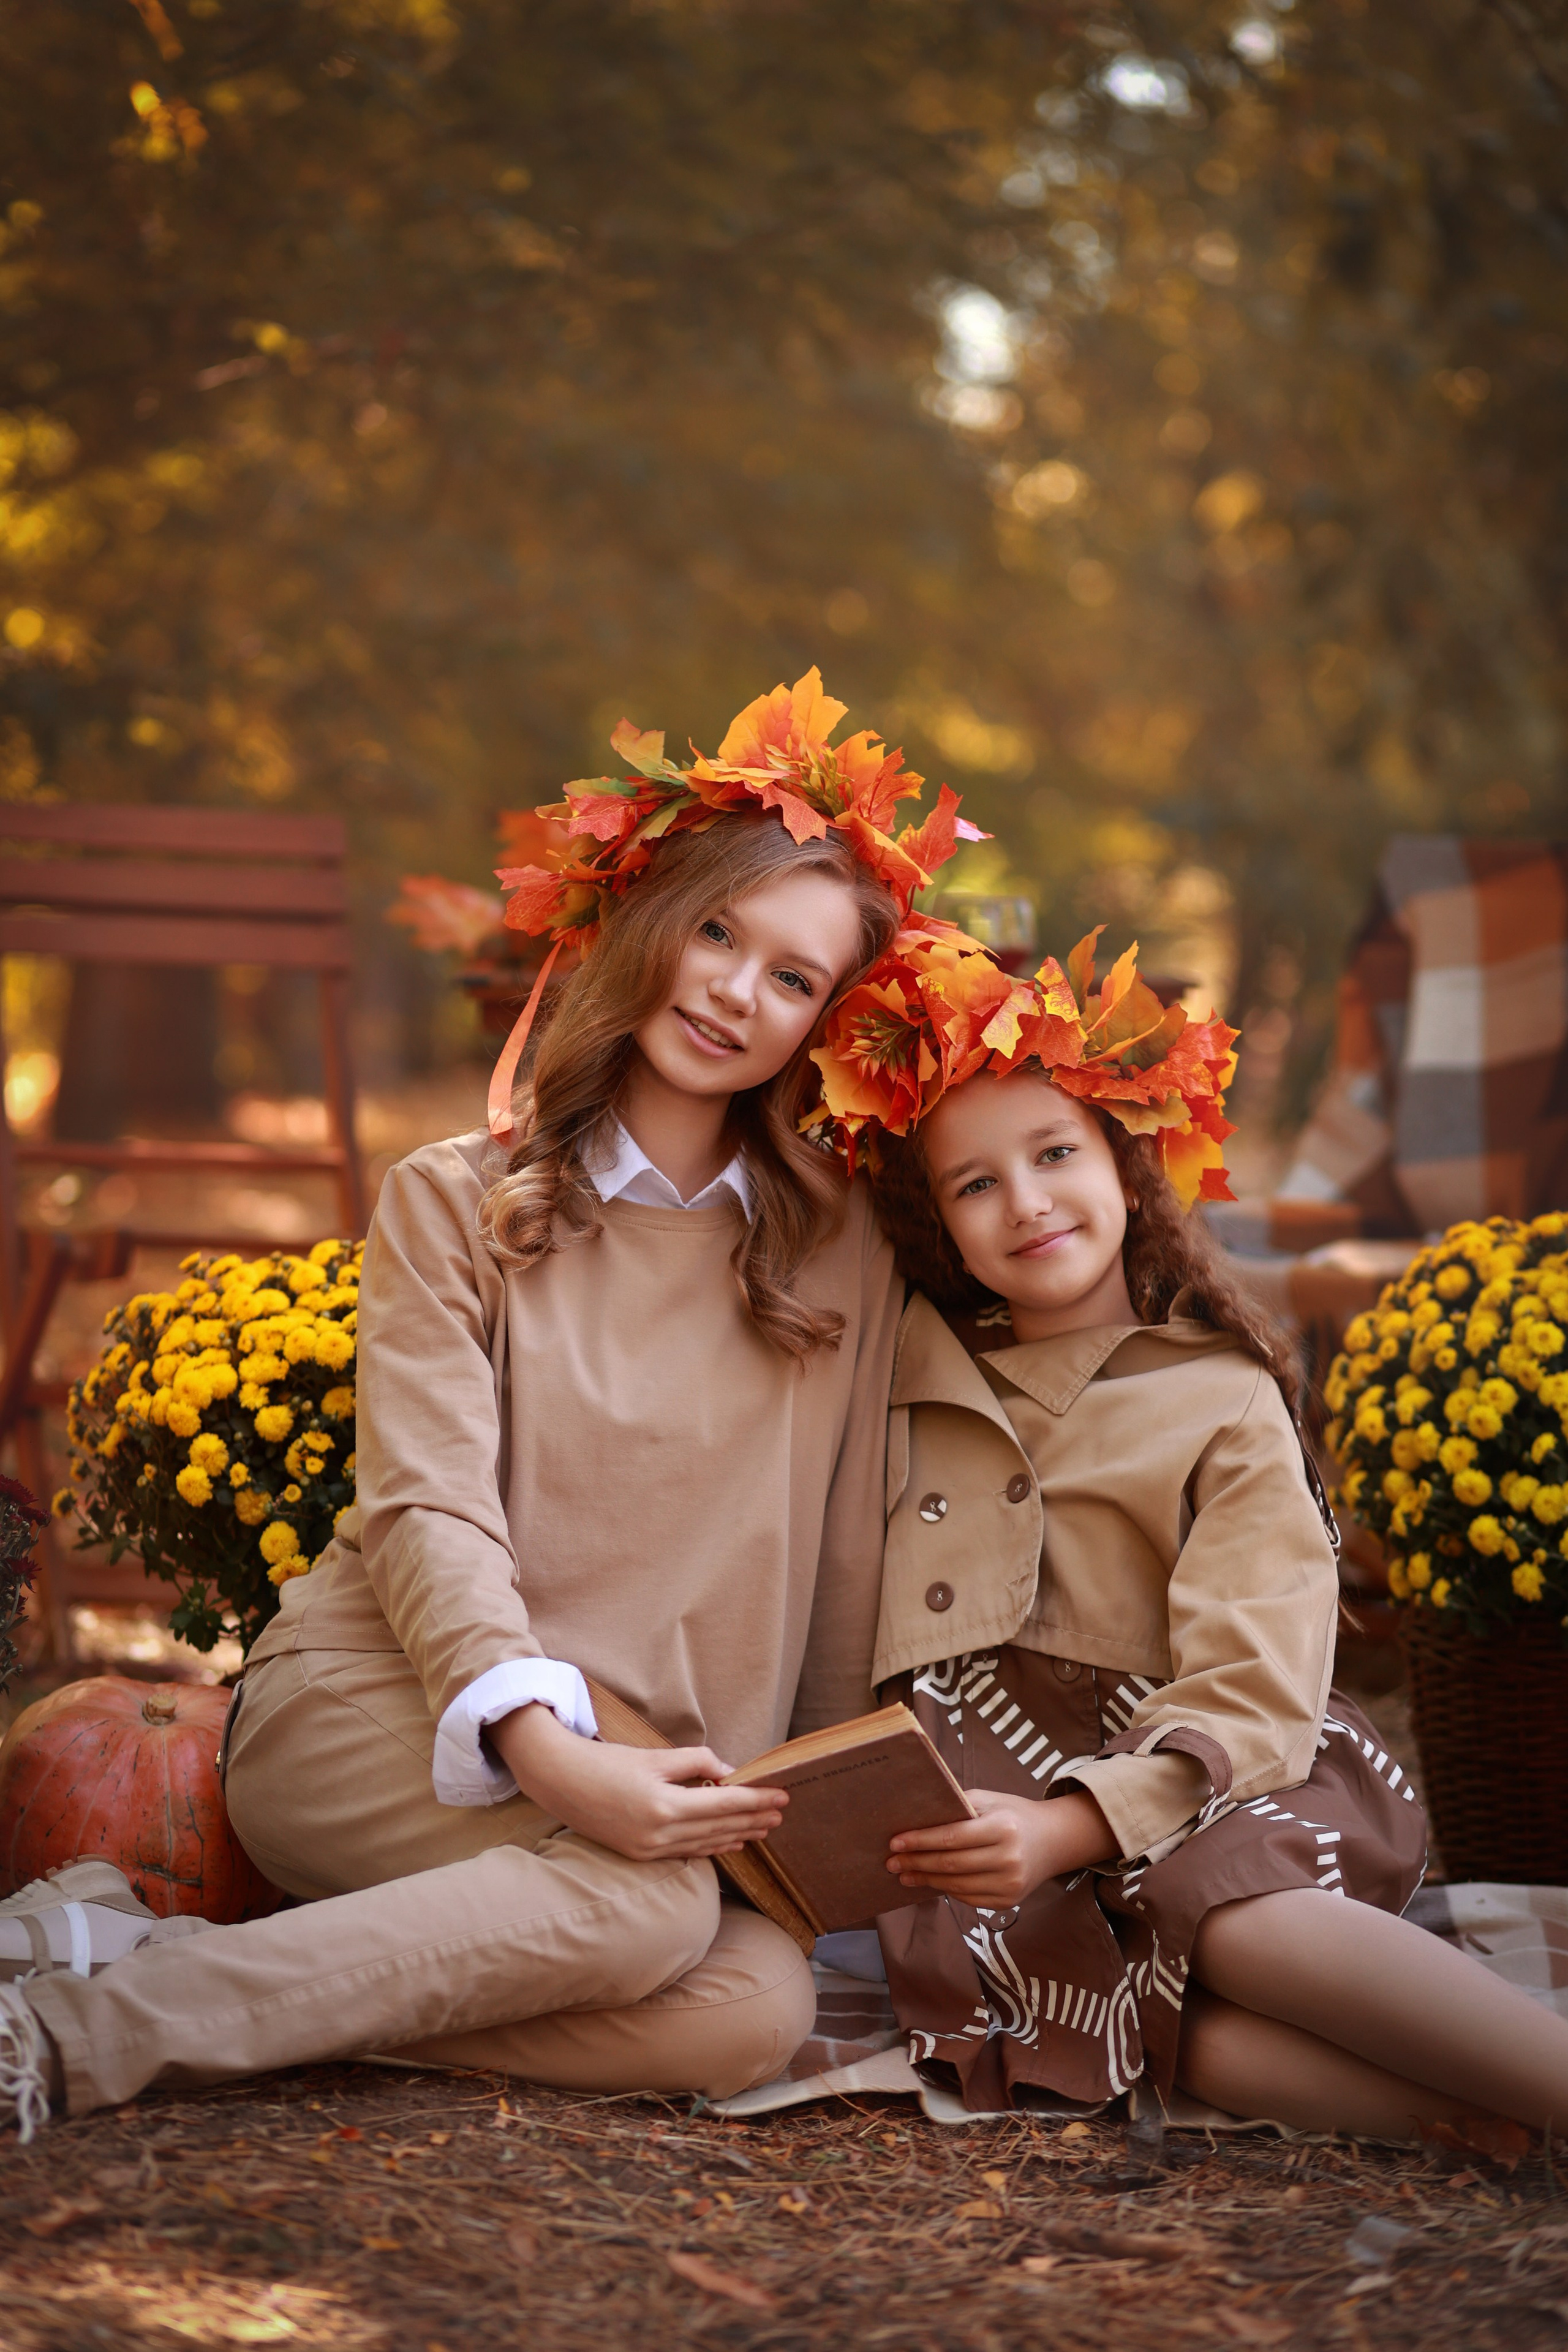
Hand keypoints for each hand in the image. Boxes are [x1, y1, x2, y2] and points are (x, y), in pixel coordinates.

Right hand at [490, 1703, 787, 1864]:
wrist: (561, 1781)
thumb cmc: (607, 1762)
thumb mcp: (655, 1755)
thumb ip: (695, 1763)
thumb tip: (728, 1772)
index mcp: (665, 1806)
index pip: (724, 1803)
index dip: (756, 1800)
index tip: (781, 1796)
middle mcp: (659, 1834)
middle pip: (720, 1826)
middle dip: (753, 1819)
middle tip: (781, 1813)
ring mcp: (649, 1849)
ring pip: (706, 1843)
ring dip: (738, 1835)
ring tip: (764, 1829)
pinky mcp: (640, 1854)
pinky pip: (686, 1851)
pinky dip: (712, 1845)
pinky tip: (731, 1842)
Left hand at [886, 1788, 1116, 1907]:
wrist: (1053, 1841)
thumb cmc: (1013, 1815)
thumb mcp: (990, 1800)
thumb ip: (957, 1806)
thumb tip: (916, 1816)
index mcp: (1003, 1828)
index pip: (952, 1837)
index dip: (920, 1841)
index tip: (895, 1841)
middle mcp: (1009, 1859)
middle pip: (951, 1864)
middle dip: (916, 1862)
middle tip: (891, 1861)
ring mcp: (1010, 1885)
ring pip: (956, 1886)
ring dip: (925, 1880)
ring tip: (904, 1873)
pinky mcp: (1008, 1902)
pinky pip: (967, 1898)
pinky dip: (945, 1890)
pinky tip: (929, 1881)